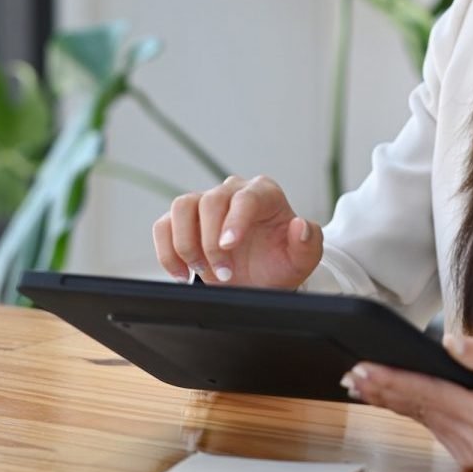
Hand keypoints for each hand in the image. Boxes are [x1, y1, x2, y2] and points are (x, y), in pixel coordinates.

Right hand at [152, 175, 322, 289]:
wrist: (262, 279)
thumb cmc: (281, 263)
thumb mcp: (303, 259)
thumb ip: (308, 242)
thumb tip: (299, 225)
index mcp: (265, 194)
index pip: (246, 198)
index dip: (234, 221)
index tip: (228, 246)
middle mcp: (234, 191)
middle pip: (211, 201)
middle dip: (211, 242)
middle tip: (223, 273)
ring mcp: (207, 203)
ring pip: (182, 206)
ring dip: (186, 243)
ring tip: (201, 270)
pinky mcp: (184, 220)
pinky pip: (163, 225)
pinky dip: (167, 251)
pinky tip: (181, 273)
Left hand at [341, 335, 472, 468]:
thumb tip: (448, 341)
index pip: (430, 396)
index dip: (394, 381)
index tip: (366, 370)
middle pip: (419, 409)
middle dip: (382, 390)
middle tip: (351, 372)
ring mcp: (468, 453)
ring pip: (421, 419)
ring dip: (391, 399)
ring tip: (360, 380)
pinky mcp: (466, 453)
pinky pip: (432, 425)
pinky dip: (411, 407)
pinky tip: (389, 394)